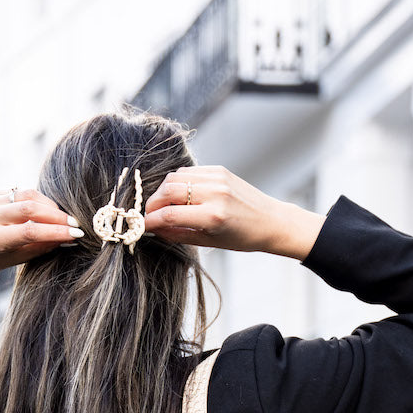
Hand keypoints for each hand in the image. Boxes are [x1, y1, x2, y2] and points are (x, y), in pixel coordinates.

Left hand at [0, 188, 82, 280]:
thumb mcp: (16, 259)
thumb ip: (40, 247)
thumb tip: (68, 237)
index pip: (29, 231)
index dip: (55, 232)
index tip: (76, 235)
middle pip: (29, 208)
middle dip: (57, 216)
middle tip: (75, 225)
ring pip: (29, 196)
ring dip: (51, 206)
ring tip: (65, 219)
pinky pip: (24, 192)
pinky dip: (41, 200)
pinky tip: (50, 211)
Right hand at [143, 166, 324, 259]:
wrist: (270, 221)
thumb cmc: (242, 237)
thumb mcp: (209, 242)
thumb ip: (178, 234)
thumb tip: (154, 229)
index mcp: (213, 217)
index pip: (170, 214)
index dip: (150, 221)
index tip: (142, 226)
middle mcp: (215, 193)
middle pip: (168, 191)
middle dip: (153, 204)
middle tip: (149, 215)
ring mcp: (218, 178)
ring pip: (175, 177)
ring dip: (163, 191)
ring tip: (162, 205)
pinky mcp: (219, 170)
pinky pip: (188, 172)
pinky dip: (177, 182)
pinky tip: (178, 195)